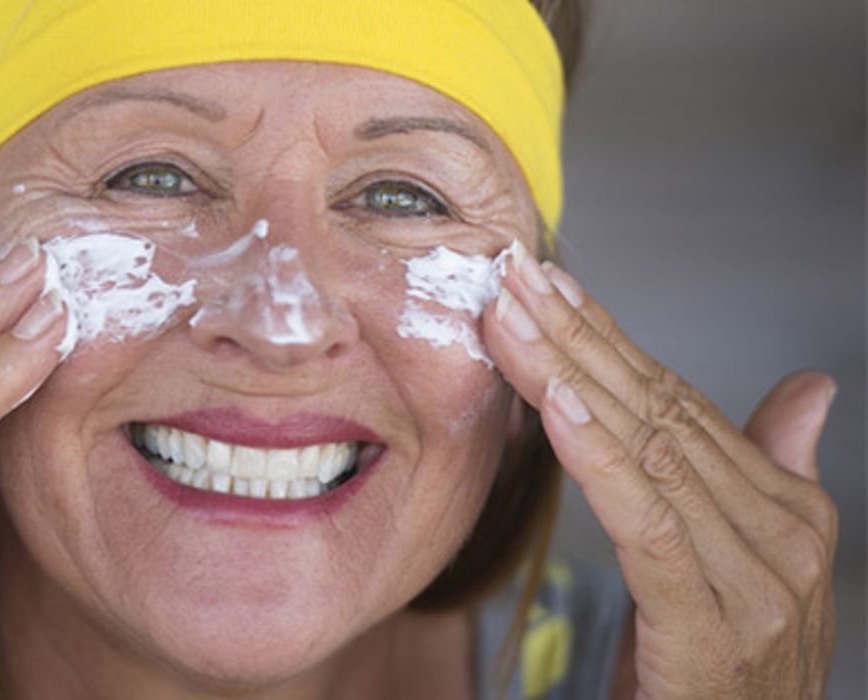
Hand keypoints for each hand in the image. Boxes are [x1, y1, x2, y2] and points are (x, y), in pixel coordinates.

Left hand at [483, 244, 837, 698]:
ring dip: (571, 378)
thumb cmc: (717, 669)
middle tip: (514, 279)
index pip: (683, 403)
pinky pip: (649, 525)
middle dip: (578, 340)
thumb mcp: (737, 567)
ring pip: (649, 455)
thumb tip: (812, 389)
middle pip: (660, 414)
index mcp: (789, 511)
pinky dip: (601, 460)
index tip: (548, 286)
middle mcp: (783, 538)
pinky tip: (559, 407)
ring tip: (515, 322)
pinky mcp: (710, 630)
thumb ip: (765, 473)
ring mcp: (757, 584)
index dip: (610, 338)